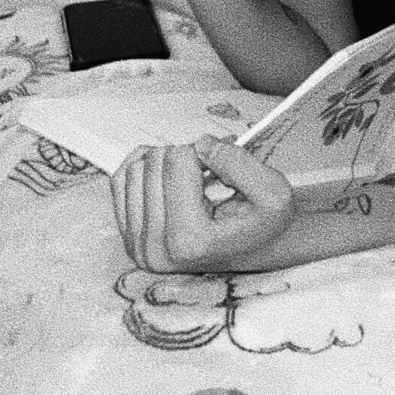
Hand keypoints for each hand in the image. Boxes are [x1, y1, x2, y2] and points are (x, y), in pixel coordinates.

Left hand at [111, 136, 294, 273]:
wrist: (259, 245)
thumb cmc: (264, 222)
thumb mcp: (273, 190)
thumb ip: (239, 163)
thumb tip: (202, 145)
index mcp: (189, 241)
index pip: (177, 161)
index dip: (207, 151)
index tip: (224, 165)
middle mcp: (157, 249)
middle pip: (154, 162)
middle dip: (186, 156)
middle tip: (210, 174)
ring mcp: (139, 246)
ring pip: (135, 169)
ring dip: (166, 163)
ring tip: (192, 180)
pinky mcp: (130, 238)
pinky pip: (120, 181)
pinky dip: (144, 168)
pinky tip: (168, 176)